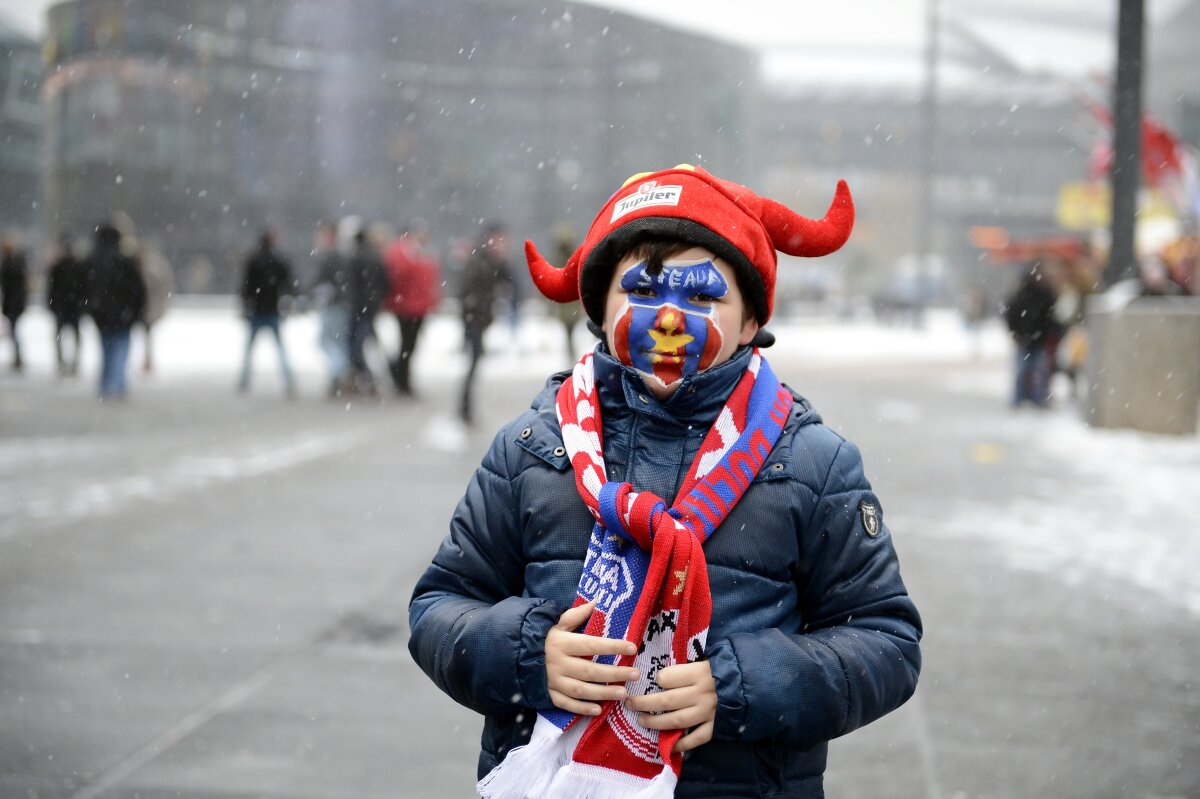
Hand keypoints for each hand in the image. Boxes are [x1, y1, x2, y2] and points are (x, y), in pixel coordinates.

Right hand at [545, 601, 639, 716]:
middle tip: (635, 674)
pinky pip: (566, 704)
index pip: (591, 645)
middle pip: (589, 671)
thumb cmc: (543, 638)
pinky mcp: (548, 694)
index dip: (612, 646)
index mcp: (562, 643)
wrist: (514, 655)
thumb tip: (597, 600)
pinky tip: (599, 710)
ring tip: (624, 693)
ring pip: (581, 690)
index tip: (632, 647)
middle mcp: (558, 663)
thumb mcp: (557, 623)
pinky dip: (581, 708)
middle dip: (614, 673)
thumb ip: (576, 615)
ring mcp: (553, 681)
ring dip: (603, 693)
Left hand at [624, 660, 716, 752]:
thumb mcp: (705, 660)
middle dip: (643, 703)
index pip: (667, 677)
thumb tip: (659, 675)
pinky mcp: (716, 726)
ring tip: (642, 721)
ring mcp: (709, 712)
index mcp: (698, 672)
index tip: (655, 680)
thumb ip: (685, 668)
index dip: (657, 679)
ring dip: (656, 723)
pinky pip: (696, 738)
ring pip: (677, 720)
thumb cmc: (722, 669)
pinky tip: (669, 745)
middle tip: (629, 703)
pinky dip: (682, 744)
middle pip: (666, 701)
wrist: (751, 683)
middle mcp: (702, 693)